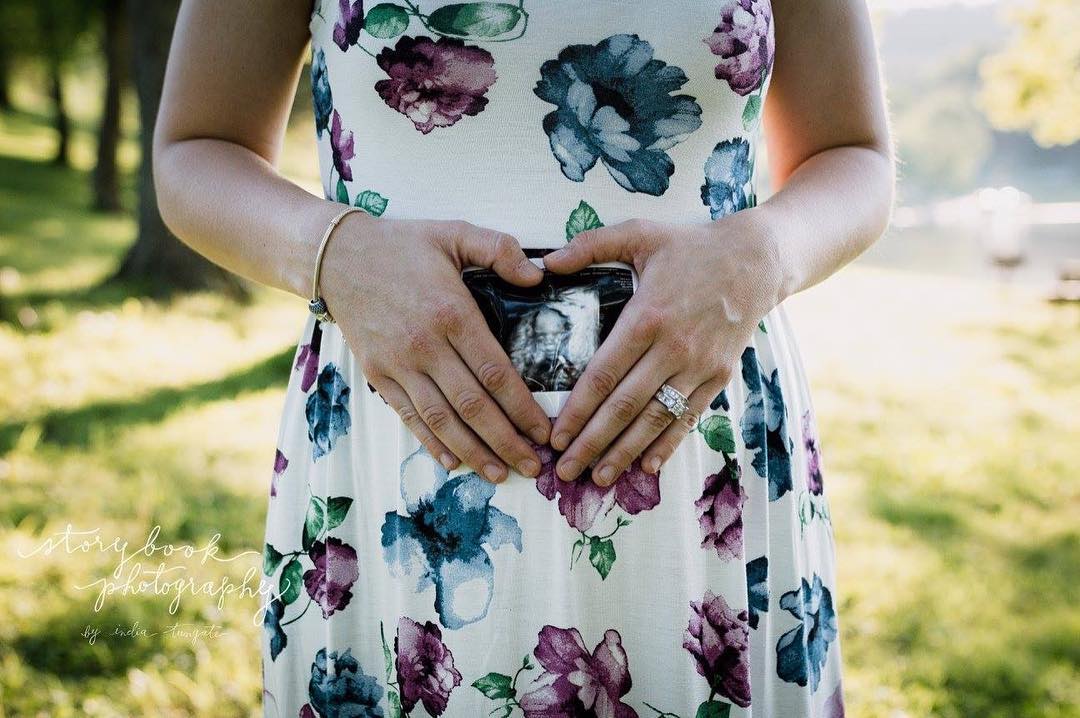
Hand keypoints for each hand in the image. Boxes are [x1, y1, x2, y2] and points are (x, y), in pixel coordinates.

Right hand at [319, 214, 551, 482]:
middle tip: (533, 466)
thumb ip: (499, 249)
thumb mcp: (455, 232)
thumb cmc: (403, 245)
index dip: (522, 407)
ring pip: (441, 419)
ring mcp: (398, 363)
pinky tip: (454, 461)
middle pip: (473, 405)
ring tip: (501, 474)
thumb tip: (539, 274)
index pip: (495, 372)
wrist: (337, 255)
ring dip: (473, 452)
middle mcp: (425, 345)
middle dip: (506, 441)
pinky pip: (409, 416)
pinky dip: (431, 442)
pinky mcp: (377, 373)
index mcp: (452, 313)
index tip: (544, 430)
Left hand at [542, 210, 785, 485]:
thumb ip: (589, 246)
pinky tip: (647, 466)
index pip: (603, 374)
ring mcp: (699, 366)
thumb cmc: (690, 247)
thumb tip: (545, 264)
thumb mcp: (639, 233)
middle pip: (624, 406)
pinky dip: (668, 444)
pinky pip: (688, 416)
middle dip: (592, 443)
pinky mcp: (718, 376)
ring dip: (625, 452)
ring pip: (655, 419)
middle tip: (565, 472)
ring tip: (599, 477)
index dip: (577, 409)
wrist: (756, 260)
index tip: (555, 436)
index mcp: (647, 316)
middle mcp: (673, 348)